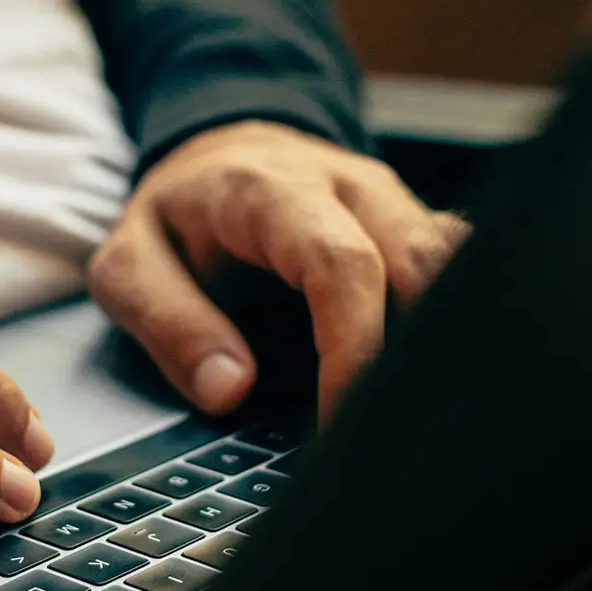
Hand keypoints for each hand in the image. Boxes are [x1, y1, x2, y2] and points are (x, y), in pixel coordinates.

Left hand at [88, 121, 469, 417]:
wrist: (217, 154)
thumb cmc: (177, 216)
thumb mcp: (128, 265)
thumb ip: (169, 324)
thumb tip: (230, 389)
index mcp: (274, 190)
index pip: (343, 265)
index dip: (355, 347)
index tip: (341, 419)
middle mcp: (350, 186)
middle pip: (424, 263)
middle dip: (415, 356)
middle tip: (387, 436)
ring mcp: (394, 203)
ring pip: (458, 265)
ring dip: (445, 341)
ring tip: (417, 417)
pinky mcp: (416, 225)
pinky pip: (462, 268)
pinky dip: (456, 324)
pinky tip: (433, 381)